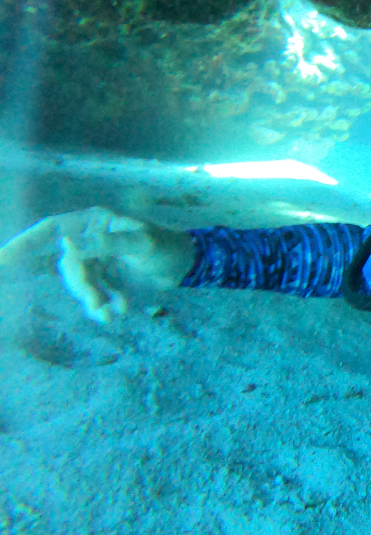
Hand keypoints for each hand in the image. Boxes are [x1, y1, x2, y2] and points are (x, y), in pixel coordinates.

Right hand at [0, 207, 195, 322]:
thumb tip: (72, 245)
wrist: (189, 265)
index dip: (22, 245)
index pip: (49, 230)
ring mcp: (96, 259)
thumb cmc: (168, 245)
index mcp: (92, 221)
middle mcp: (89, 238)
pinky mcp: (105, 277)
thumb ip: (108, 243)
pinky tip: (119, 312)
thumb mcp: (141, 242)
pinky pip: (93, 294)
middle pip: (65, 265)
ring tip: (113, 313)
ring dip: (93, 300)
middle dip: (79, 287)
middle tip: (96, 303)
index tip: (0, 262)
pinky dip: (103, 305)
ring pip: (79, 284)